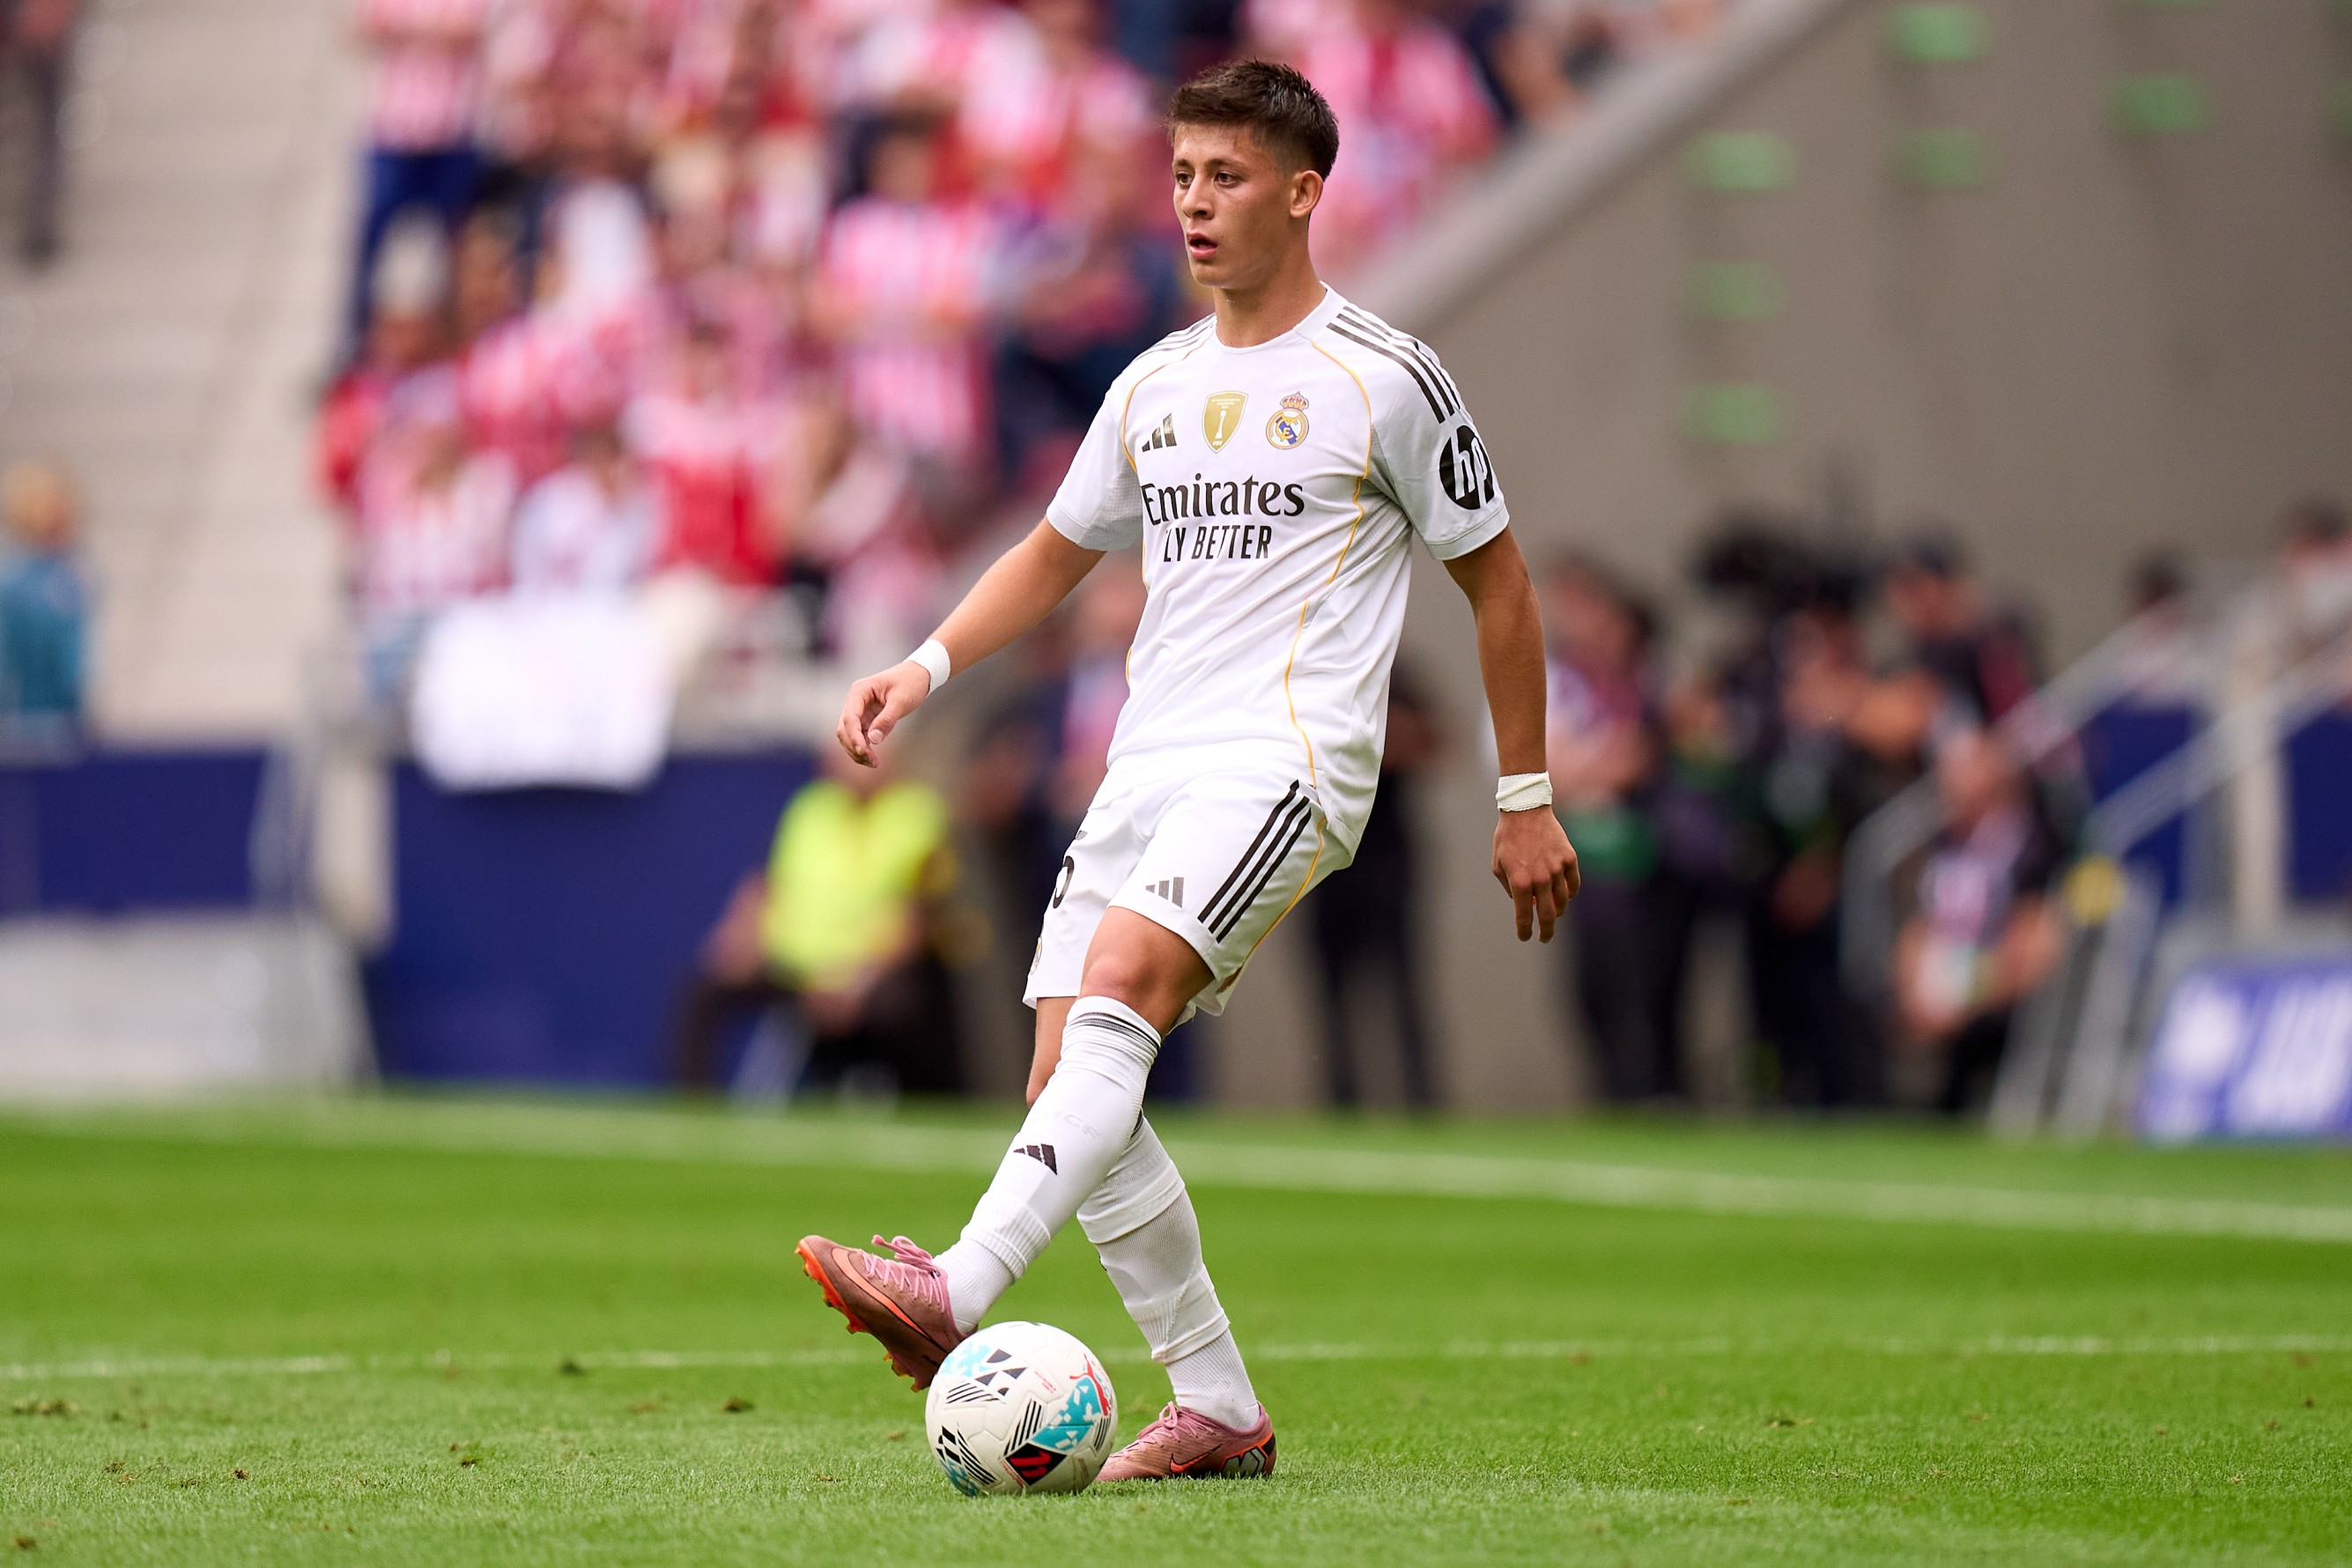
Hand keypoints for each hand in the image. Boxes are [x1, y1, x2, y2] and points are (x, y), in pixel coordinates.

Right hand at [836, 661, 931, 765]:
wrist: (917, 675)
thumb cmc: (910, 683)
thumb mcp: (902, 700)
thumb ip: (887, 719)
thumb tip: (873, 740)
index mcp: (860, 691)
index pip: (850, 717)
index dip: (854, 736)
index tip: (864, 751)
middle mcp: (855, 701)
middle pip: (844, 728)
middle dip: (854, 747)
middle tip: (871, 762)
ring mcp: (859, 711)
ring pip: (849, 735)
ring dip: (857, 750)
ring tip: (874, 764)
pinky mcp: (866, 719)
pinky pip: (859, 737)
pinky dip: (864, 748)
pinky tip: (873, 759)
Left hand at [1493, 808, 1579, 942]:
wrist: (1525, 811)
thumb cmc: (1507, 839)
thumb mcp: (1499, 866)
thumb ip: (1510, 888)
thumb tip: (1526, 904)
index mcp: (1520, 882)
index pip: (1524, 916)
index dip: (1525, 930)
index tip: (1525, 937)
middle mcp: (1540, 878)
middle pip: (1548, 915)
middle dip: (1545, 931)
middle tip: (1544, 937)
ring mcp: (1557, 869)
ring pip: (1563, 902)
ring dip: (1557, 912)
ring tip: (1553, 915)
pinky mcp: (1569, 858)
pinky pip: (1574, 885)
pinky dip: (1570, 894)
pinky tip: (1565, 897)